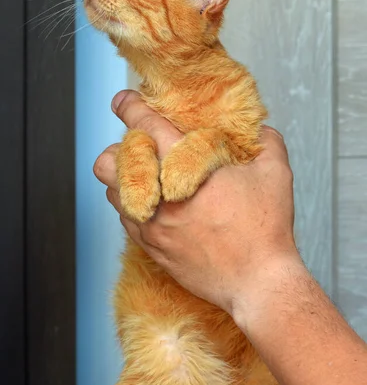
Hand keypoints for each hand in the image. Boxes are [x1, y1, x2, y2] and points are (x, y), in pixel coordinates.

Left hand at [94, 90, 300, 316]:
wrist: (257, 283)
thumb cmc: (265, 229)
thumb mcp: (275, 173)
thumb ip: (266, 141)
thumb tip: (259, 132)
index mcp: (183, 169)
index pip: (144, 127)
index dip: (129, 107)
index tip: (123, 101)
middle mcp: (158, 197)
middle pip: (107, 163)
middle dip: (118, 150)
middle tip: (143, 151)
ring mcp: (151, 227)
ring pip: (112, 194)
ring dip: (125, 180)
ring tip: (151, 179)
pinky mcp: (153, 250)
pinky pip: (127, 221)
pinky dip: (135, 207)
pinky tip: (159, 206)